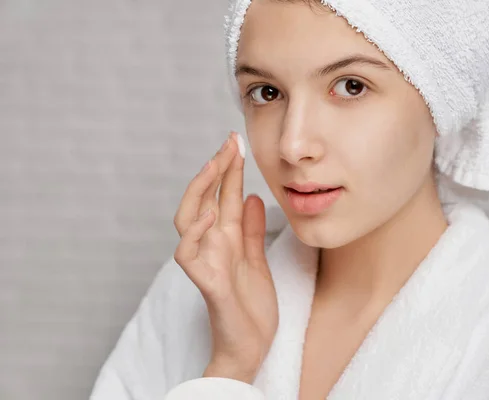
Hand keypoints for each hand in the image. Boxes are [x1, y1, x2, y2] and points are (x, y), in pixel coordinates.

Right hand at [173, 131, 277, 383]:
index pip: (225, 196)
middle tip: (229, 143)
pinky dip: (195, 233)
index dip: (230, 169)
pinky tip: (210, 213)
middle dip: (216, 169)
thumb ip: (251, 231)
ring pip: (188, 220)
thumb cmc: (251, 306)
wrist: (250, 346)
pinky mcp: (207, 282)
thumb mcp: (257, 259)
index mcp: (227, 239)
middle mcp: (213, 245)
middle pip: (205, 199)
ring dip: (199, 192)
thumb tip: (251, 197)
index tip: (236, 142)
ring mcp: (206, 262)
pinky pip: (189, 255)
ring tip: (215, 167)